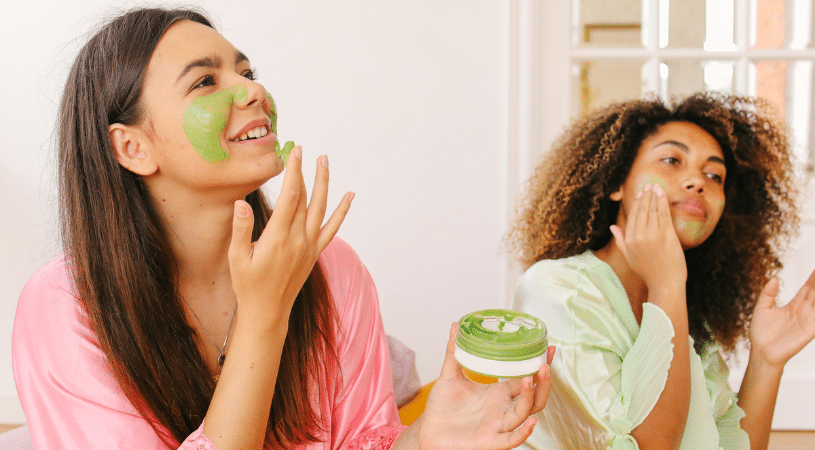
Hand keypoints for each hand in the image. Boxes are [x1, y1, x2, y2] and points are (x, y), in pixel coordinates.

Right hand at [228, 147, 352, 325]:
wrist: (268, 311)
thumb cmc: (248, 285)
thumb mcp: (237, 258)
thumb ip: (241, 230)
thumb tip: (241, 203)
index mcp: (278, 238)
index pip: (290, 197)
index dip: (293, 172)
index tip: (294, 152)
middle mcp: (298, 239)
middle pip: (306, 198)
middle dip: (306, 172)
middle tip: (304, 149)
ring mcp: (309, 246)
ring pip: (321, 208)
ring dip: (324, 183)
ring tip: (325, 161)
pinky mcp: (315, 252)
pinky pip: (333, 228)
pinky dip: (342, 211)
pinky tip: (350, 195)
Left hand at [414, 323, 554, 449]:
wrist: (429, 430)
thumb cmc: (442, 407)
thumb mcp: (450, 374)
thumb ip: (454, 352)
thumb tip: (455, 326)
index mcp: (499, 393)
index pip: (526, 378)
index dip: (539, 366)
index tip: (548, 349)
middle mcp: (503, 409)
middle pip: (534, 398)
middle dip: (542, 382)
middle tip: (544, 365)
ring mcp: (498, 425)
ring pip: (524, 414)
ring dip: (532, 398)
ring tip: (530, 381)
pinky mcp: (490, 441)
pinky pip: (511, 439)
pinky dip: (523, 432)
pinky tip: (531, 422)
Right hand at [610, 184, 686, 290]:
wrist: (665, 282)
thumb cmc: (648, 271)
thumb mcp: (629, 257)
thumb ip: (620, 240)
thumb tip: (612, 227)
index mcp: (629, 240)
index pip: (633, 216)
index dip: (636, 203)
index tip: (640, 193)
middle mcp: (640, 235)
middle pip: (642, 210)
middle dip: (645, 195)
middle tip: (648, 185)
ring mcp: (653, 234)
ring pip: (653, 210)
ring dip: (654, 196)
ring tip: (656, 186)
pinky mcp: (666, 234)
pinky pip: (664, 214)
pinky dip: (663, 202)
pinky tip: (663, 194)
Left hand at [749, 269, 814, 367]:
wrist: (761, 352)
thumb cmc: (760, 333)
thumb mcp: (761, 309)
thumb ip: (768, 294)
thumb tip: (775, 278)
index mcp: (794, 305)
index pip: (808, 288)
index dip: (814, 278)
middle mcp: (804, 311)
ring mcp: (808, 320)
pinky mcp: (810, 330)